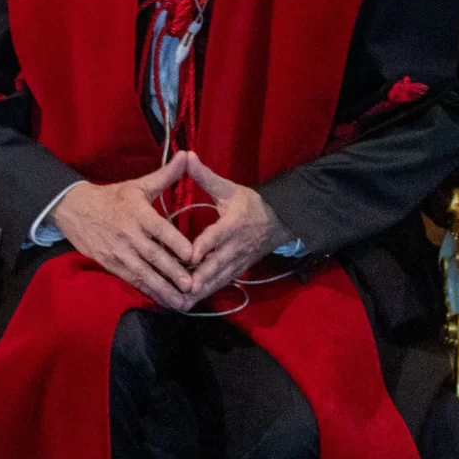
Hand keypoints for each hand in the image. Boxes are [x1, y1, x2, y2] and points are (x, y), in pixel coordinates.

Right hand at [49, 153, 197, 311]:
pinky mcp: (110, 264)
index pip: (159, 229)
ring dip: (162, 288)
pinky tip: (162, 300)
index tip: (191, 254)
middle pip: (153, 256)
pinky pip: (131, 280)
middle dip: (173, 273)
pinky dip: (147, 291)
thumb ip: (166, 175)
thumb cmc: (112, 197)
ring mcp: (118, 252)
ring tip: (180, 301)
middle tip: (192, 286)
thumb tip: (188, 155)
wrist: (74, 209)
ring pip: (143, 273)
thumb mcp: (138, 185)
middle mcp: (128, 235)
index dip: (174, 242)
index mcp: (137, 213)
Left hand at [177, 151, 291, 303]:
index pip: (217, 236)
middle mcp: (235, 247)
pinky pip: (220, 284)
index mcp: (232, 224)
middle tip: (181, 288)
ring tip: (180, 302)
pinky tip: (187, 303)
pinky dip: (205, 294)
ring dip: (200, 291)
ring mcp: (237, 261)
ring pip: (217, 279)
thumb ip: (205, 176)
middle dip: (199, 277)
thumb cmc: (250, 204)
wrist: (278, 222)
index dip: (204, 246)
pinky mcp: (237, 271)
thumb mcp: (229, 188)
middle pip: (216, 264)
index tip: (190, 255)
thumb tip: (187, 155)